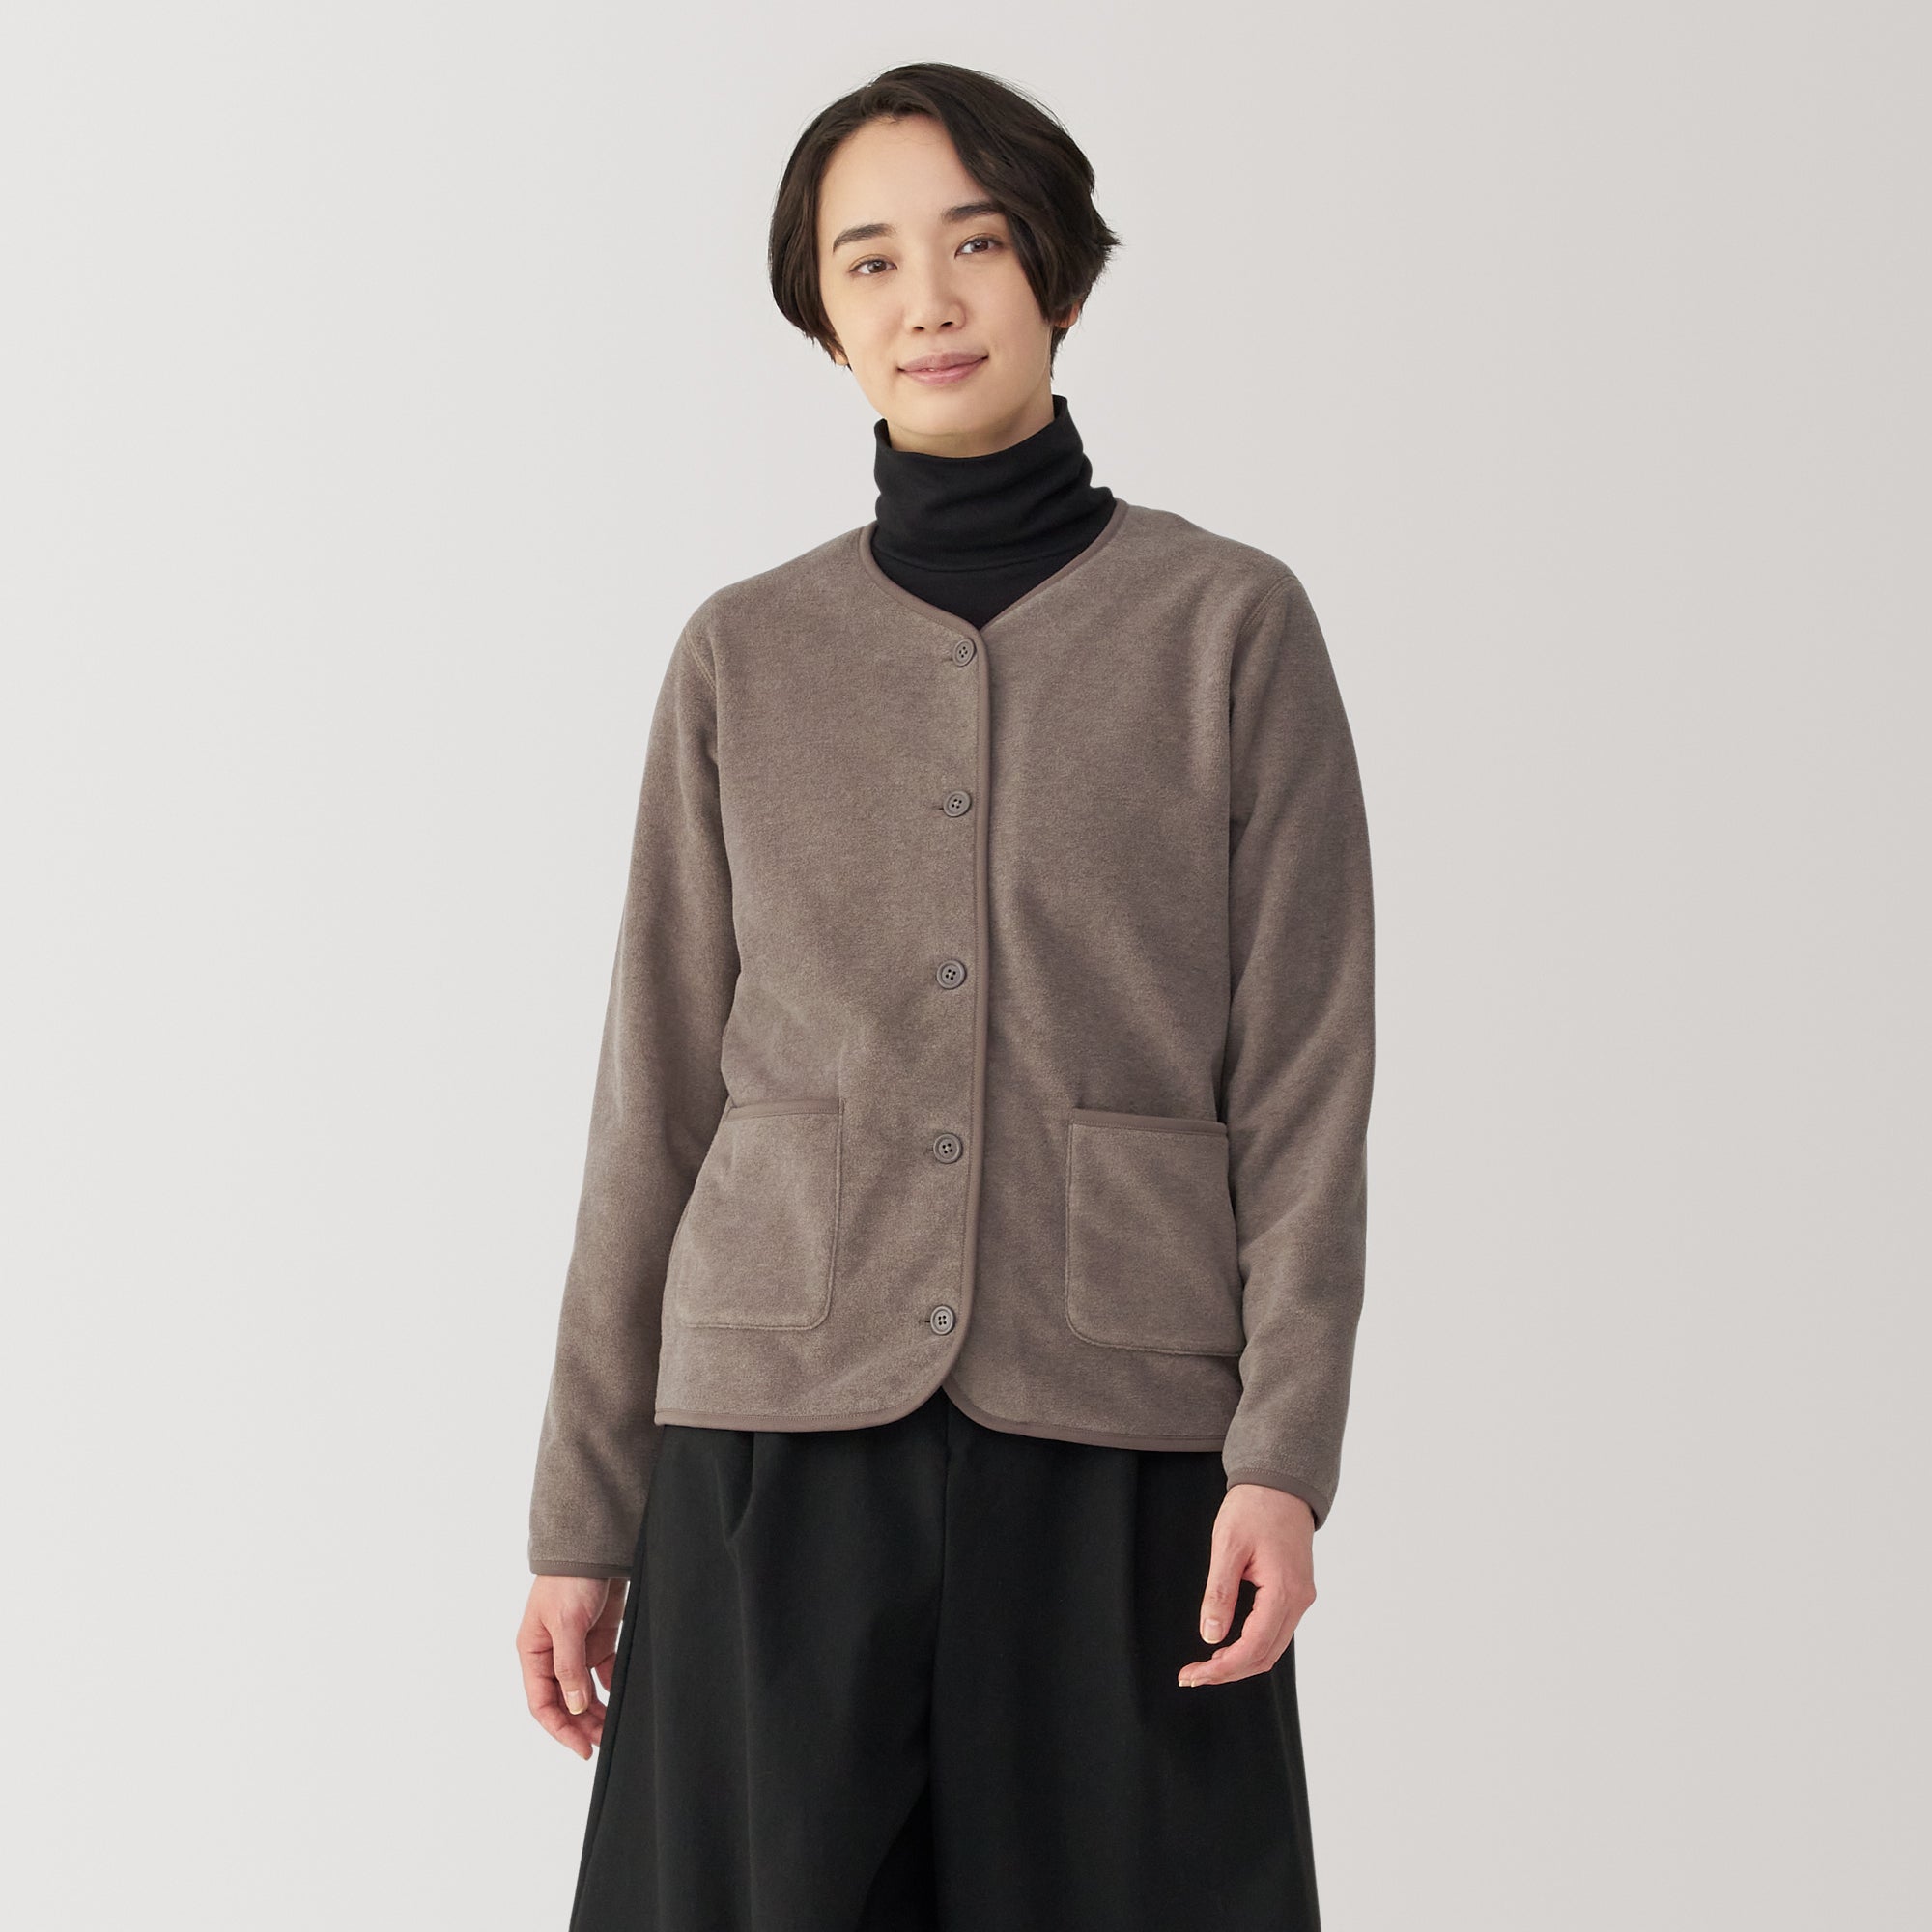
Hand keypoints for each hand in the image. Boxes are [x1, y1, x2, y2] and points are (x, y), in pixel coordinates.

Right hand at [517, 1575, 627, 1757]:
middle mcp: (552, 1653)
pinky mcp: (598, 1637)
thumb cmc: (570, 1579)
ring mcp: (576, 1646)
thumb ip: (569, 1666)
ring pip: (584, 1690)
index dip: (560, 1729)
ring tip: (614, 1728)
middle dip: (582, 1725)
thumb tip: (575, 1706)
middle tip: (604, 1743)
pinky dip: (611, 1686)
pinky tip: (623, 1698)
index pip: (542, 1703)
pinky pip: (603, 1671)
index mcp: (533, 1652)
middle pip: (564, 1701)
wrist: (595, 1544)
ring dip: (597, 1711)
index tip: (582, 1749)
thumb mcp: (566, 1623)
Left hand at [1179, 1483, 1315, 1687]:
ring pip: (1273, 1647)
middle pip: (1265, 1655)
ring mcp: (1301, 1596)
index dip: (1223, 1669)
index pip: (1253, 1648)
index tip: (1193, 1675)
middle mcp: (1299, 1600)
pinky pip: (1276, 1630)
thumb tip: (1211, 1636)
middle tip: (1193, 1675)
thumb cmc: (1254, 1507)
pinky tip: (1229, 1645)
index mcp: (1284, 1591)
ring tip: (1206, 1665)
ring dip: (1241, 1661)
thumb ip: (1219, 1593)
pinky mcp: (1296, 1591)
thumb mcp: (1228, 1546)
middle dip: (1229, 1672)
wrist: (1280, 1482)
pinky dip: (1253, 1645)